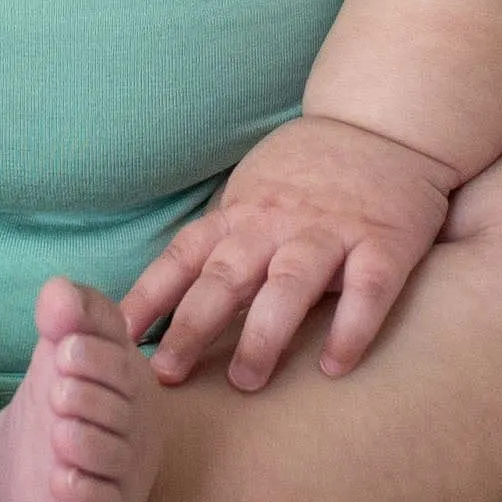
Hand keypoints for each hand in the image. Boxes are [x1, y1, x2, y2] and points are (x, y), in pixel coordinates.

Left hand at [120, 114, 457, 389]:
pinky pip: (367, 289)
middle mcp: (278, 222)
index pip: (184, 255)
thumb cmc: (309, 170)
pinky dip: (351, 327)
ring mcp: (331, 231)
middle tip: (165, 374)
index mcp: (242, 213)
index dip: (149, 295)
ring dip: (264, 331)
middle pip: (227, 274)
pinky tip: (334, 366)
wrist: (384, 121)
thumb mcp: (253, 192)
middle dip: (191, 324)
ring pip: (290, 282)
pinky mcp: (385, 242)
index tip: (117, 336)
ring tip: (245, 379)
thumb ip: (224, 240)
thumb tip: (168, 301)